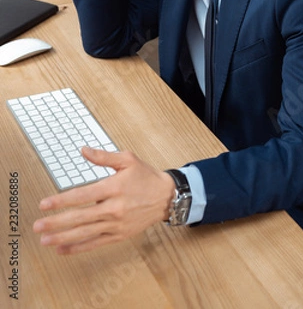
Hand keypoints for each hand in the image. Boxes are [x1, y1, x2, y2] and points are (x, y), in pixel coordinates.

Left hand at [33, 147, 174, 254]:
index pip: (82, 195)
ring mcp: (116, 224)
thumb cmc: (145, 176)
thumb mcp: (127, 159)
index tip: (44, 204)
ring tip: (45, 240)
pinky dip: (78, 247)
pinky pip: (95, 243)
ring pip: (85, 233)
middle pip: (80, 217)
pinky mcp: (119, 235)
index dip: (61, 201)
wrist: (166, 197)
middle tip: (38, 226)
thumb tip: (83, 150)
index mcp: (114, 187)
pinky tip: (63, 249)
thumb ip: (103, 157)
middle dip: (56, 222)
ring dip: (63, 237)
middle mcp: (114, 208)